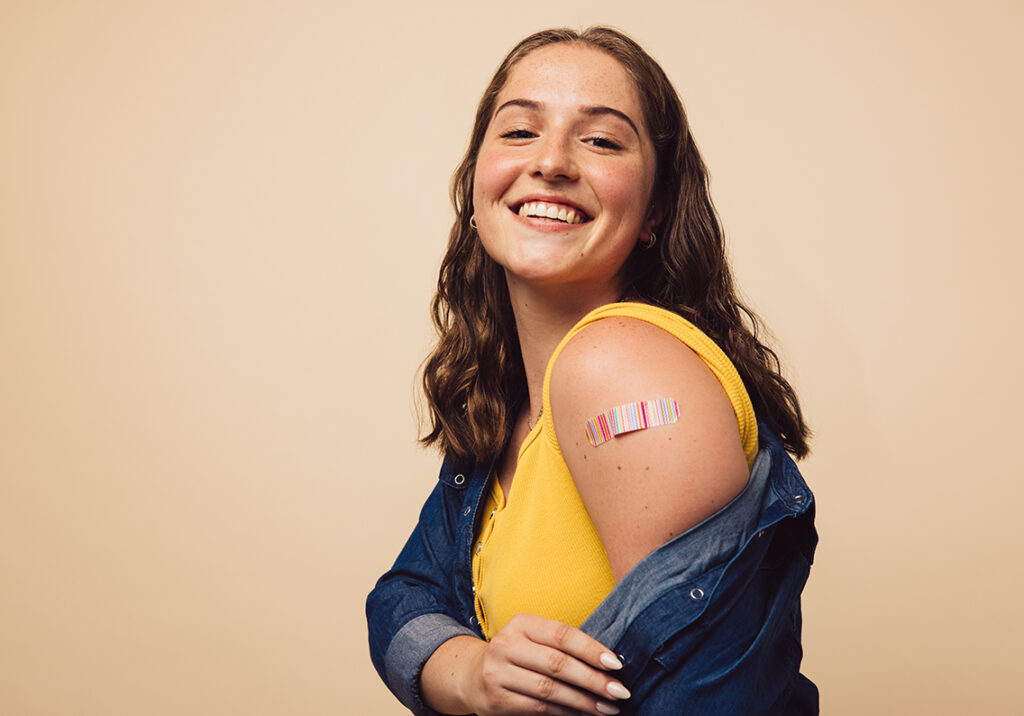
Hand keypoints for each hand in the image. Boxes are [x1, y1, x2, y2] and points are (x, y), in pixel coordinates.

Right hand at [464, 613, 629, 715]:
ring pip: (550, 690)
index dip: (591, 650)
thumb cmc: (518, 655)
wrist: (473, 675)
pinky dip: (565, 713)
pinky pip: (539, 708)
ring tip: (607, 708)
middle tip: (619, 691)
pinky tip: (582, 714)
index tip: (616, 665)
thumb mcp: (533, 639)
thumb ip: (562, 646)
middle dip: (593, 680)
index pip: (562, 635)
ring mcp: (498, 674)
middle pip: (558, 664)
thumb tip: (608, 663)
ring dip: (583, 702)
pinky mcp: (496, 700)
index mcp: (521, 623)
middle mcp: (506, 645)